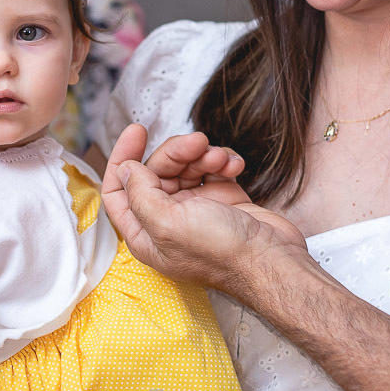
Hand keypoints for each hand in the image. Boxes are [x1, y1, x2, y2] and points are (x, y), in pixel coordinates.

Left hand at [101, 125, 305, 291]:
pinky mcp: (223, 200)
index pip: (118, 191)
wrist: (271, 260)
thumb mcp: (168, 223)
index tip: (137, 130)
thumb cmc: (220, 252)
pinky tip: (235, 165)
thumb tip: (125, 169)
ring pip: (187, 166)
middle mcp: (167, 220)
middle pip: (157, 171)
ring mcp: (196, 210)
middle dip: (176, 152)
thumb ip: (140, 194)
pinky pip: (214, 169)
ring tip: (220, 160)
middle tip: (197, 143)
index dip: (123, 159)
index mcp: (145, 233)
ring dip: (203, 156)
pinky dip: (223, 162)